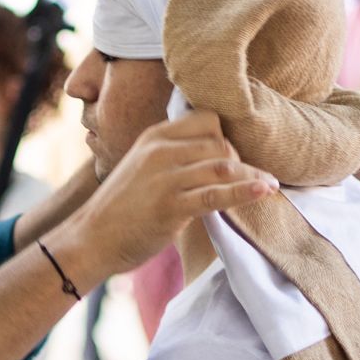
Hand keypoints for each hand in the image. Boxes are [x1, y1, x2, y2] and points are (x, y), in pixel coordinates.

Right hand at [62, 110, 275, 278]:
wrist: (91, 240)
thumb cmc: (121, 208)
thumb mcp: (141, 167)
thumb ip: (172, 156)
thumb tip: (215, 154)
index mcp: (154, 136)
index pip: (207, 119)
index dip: (226, 137)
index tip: (231, 159)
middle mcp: (160, 150)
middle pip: (220, 143)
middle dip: (240, 161)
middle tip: (246, 181)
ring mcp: (164, 178)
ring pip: (223, 165)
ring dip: (250, 176)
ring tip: (269, 186)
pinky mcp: (170, 206)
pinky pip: (216, 194)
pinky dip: (245, 191)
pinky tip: (265, 190)